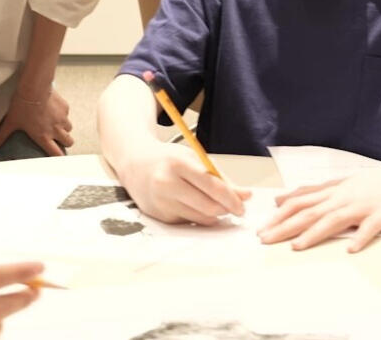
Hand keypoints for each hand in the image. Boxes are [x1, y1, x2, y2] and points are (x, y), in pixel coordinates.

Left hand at [0, 87, 73, 156]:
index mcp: (43, 136)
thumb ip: (1, 137)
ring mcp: (62, 118)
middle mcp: (55, 129)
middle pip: (68, 142)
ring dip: (64, 128)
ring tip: (56, 124)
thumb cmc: (22, 105)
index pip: (56, 154)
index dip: (58, 157)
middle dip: (64, 142)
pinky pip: (67, 114)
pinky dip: (63, 115)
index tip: (57, 157)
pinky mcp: (65, 107)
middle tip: (57, 138)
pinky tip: (54, 110)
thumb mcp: (11, 122)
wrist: (33, 87)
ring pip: (69, 128)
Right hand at [116, 142, 248, 225]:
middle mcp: (167, 184)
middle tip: (236, 208)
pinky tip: (198, 207)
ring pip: (200, 218)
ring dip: (215, 215)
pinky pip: (189, 222)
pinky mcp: (160, 217)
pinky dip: (199, 217)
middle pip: (207, 206)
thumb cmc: (168, 159)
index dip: (231, 198)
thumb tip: (245, 195)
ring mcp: (162, 203)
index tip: (243, 204)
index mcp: (178, 164)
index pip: (212, 186)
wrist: (135, 165)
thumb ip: (220, 177)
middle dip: (226, 210)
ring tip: (219, 206)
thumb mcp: (194, 159)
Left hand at [257, 154, 380, 252]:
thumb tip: (281, 199)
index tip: (262, 228)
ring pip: (334, 218)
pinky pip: (370, 227)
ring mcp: (363, 205)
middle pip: (310, 211)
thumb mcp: (340, 183)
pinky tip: (350, 248)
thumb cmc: (373, 183)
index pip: (300, 201)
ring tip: (296, 246)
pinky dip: (360, 237)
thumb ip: (312, 192)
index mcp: (333, 190)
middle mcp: (343, 196)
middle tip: (265, 239)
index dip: (279, 215)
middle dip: (286, 226)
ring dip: (314, 233)